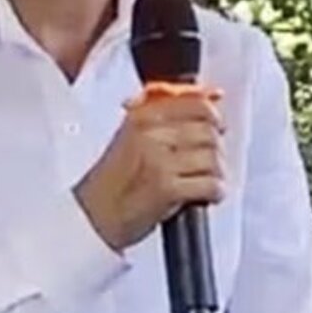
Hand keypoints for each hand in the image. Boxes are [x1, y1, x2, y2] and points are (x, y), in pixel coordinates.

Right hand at [75, 87, 225, 251]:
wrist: (94, 217)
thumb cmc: (116, 180)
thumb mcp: (136, 135)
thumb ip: (173, 115)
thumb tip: (214, 95)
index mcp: (142, 116)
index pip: (196, 104)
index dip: (214, 117)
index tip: (217, 127)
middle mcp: (150, 134)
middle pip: (209, 132)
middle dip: (215, 150)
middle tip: (206, 163)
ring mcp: (159, 161)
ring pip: (213, 158)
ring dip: (216, 173)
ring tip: (204, 181)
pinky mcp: (166, 189)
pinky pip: (211, 184)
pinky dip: (215, 192)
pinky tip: (204, 196)